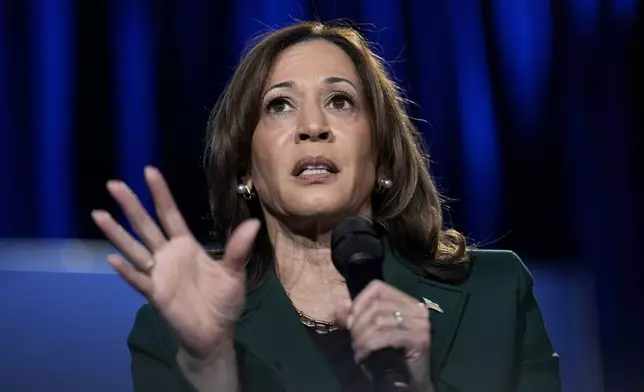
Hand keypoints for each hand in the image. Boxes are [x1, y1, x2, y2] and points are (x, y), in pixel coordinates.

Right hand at [92, 166, 259, 359]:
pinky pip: (138, 280)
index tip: (149, 171)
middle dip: (131, 205)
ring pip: (134, 249)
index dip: (160, 194)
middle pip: (146, 226)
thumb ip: (238, 249)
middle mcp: (168, 256)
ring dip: (117, 233)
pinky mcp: (155, 294)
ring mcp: (159, 274)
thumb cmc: (224, 302)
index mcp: (186, 246)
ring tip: (98, 214)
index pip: (170, 214)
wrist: (215, 334)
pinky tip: (113, 259)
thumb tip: (254, 223)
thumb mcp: (234, 273)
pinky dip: (126, 271)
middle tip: (113, 184)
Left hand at [335, 280, 432, 390]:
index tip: (349, 324)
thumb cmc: (389, 356)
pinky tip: (363, 356)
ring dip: (362, 338)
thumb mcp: (368, 333)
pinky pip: (385, 336)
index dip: (359, 302)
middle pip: (376, 305)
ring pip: (379, 320)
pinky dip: (369, 346)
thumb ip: (354, 318)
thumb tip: (340, 304)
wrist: (410, 383)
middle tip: (353, 342)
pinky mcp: (420, 339)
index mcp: (406, 300)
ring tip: (358, 351)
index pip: (377, 287)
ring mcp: (421, 323)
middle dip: (358, 325)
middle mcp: (417, 307)